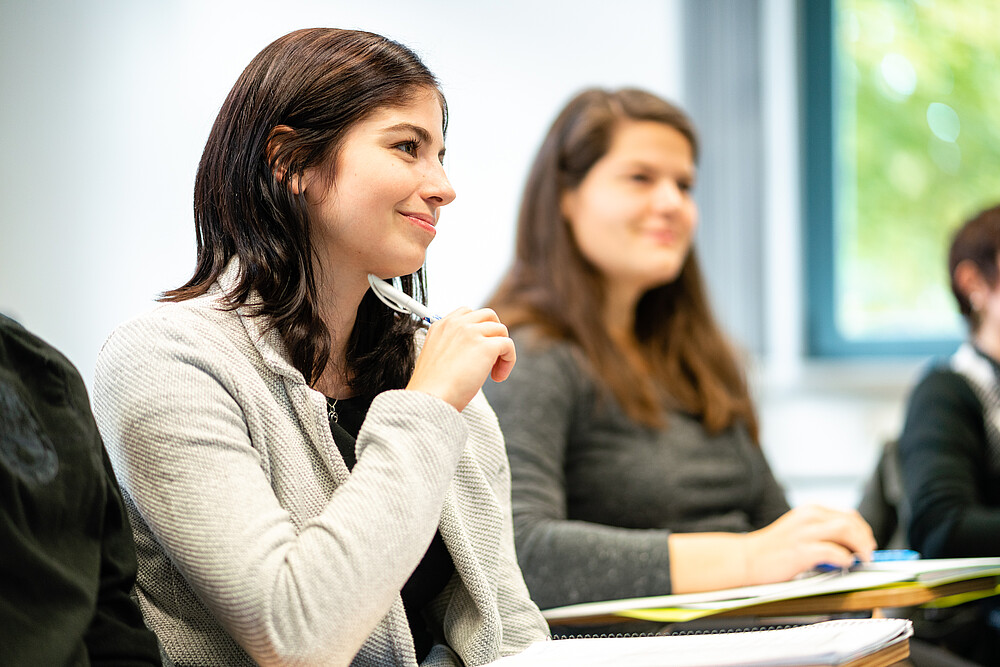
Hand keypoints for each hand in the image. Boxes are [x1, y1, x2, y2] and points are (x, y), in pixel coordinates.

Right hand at [406, 307, 515, 410]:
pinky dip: (509, 361)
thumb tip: (473, 353)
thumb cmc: (432, 387)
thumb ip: (453, 347)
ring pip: (501, 330)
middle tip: (492, 355)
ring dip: (502, 350)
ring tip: (494, 371)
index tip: (479, 346)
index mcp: (441, 327)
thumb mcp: (437, 358)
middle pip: (488, 315)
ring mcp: (471, 333)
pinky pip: (508, 345)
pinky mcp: (486, 346)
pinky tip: (498, 376)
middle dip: (494, 333)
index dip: (478, 328)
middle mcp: (456, 325)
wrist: (430, 397)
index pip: (467, 313)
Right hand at [743, 505, 875, 584]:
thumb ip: (820, 531)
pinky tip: (846, 565)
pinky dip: (844, 559)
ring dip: (860, 546)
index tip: (868, 542)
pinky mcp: (801, 551)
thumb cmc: (772, 549)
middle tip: (869, 553)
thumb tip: (849, 544)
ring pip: (846, 531)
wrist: (747, 558)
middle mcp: (808, 517)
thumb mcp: (798, 530)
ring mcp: (804, 533)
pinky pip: (833, 552)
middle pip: (850, 521)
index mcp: (809, 511)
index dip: (863, 529)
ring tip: (863, 559)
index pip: (847, 515)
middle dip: (866, 538)